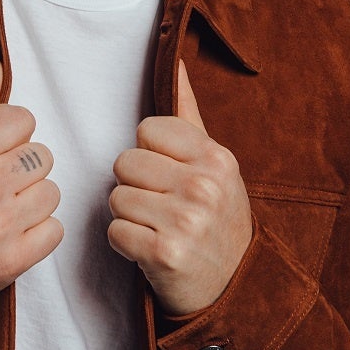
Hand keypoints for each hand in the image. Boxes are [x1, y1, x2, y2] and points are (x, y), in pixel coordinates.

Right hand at [0, 59, 62, 315]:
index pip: (24, 120)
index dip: (10, 136)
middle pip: (43, 156)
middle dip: (23, 169)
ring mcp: (0, 225)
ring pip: (51, 192)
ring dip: (32, 202)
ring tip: (2, 212)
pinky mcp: (12, 261)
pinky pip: (54, 230)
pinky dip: (38, 234)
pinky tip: (11, 235)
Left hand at [107, 58, 253, 317]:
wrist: (235, 289)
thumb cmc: (216, 221)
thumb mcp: (215, 166)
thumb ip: (189, 115)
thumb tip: (175, 60)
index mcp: (216, 157)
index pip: (147, 130)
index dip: (149, 156)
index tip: (169, 179)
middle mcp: (205, 185)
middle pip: (125, 163)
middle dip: (135, 187)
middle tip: (161, 209)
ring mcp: (187, 220)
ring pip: (116, 198)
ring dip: (129, 218)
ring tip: (158, 230)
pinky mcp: (165, 253)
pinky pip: (115, 232)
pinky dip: (125, 245)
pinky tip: (150, 251)